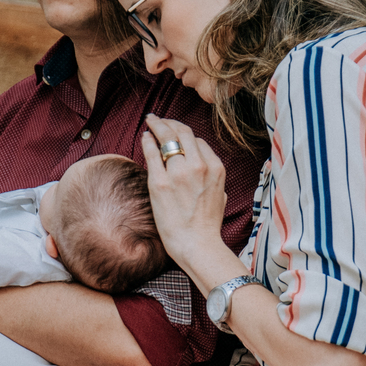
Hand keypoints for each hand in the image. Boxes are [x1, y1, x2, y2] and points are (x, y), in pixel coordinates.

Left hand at [142, 115, 228, 267]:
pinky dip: (147, 140)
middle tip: (158, 119)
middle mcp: (198, 165)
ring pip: (167, 137)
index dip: (183, 134)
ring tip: (150, 121)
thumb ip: (213, 178)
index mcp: (215, 167)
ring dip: (157, 125)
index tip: (174, 131)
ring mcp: (178, 173)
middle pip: (183, 132)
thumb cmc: (208, 225)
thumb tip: (205, 169)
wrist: (197, 245)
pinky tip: (144, 136)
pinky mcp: (159, 183)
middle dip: (169, 122)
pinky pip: (152, 153)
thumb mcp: (220, 195)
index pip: (197, 141)